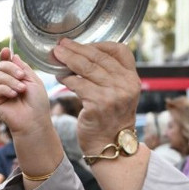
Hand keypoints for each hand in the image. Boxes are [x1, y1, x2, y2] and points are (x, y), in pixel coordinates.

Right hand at [0, 48, 51, 137]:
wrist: (35, 120)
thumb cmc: (37, 103)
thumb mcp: (34, 81)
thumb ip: (23, 68)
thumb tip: (13, 55)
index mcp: (17, 76)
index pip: (8, 62)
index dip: (5, 55)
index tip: (6, 51)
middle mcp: (7, 82)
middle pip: (1, 66)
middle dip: (12, 69)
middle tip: (22, 77)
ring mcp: (0, 91)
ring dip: (11, 81)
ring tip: (21, 90)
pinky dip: (6, 89)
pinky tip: (14, 95)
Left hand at [52, 39, 139, 154]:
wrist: (110, 145)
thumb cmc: (110, 118)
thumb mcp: (119, 93)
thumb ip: (110, 74)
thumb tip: (83, 52)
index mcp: (132, 78)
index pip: (119, 50)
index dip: (99, 44)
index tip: (82, 44)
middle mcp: (126, 84)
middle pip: (98, 57)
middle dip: (76, 49)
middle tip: (61, 45)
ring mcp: (113, 94)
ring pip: (86, 68)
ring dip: (68, 60)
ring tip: (56, 56)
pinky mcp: (99, 104)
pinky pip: (78, 84)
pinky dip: (66, 78)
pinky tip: (59, 76)